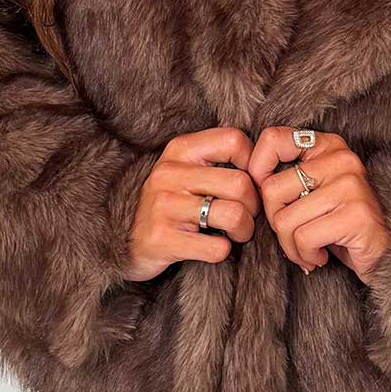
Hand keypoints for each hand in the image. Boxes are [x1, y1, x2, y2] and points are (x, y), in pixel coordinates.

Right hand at [122, 126, 259, 281]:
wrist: (125, 239)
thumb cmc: (170, 202)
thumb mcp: (186, 169)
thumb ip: (219, 158)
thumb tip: (264, 165)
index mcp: (180, 149)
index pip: (234, 140)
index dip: (254, 164)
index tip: (250, 183)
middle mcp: (170, 173)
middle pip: (240, 184)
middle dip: (253, 207)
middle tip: (246, 216)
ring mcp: (164, 206)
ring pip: (233, 215)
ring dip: (244, 230)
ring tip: (235, 233)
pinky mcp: (162, 239)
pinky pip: (217, 248)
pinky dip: (223, 250)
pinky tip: (212, 246)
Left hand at [247, 128, 389, 283]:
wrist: (383, 257)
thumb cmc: (338, 225)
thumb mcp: (312, 192)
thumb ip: (286, 178)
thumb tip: (245, 178)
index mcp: (328, 146)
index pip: (272, 138)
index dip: (257, 168)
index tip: (269, 197)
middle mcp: (342, 159)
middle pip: (271, 190)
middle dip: (276, 223)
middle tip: (296, 236)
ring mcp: (351, 186)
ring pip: (284, 220)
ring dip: (291, 246)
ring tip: (309, 250)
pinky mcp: (357, 215)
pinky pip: (304, 238)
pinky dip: (305, 256)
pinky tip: (320, 257)